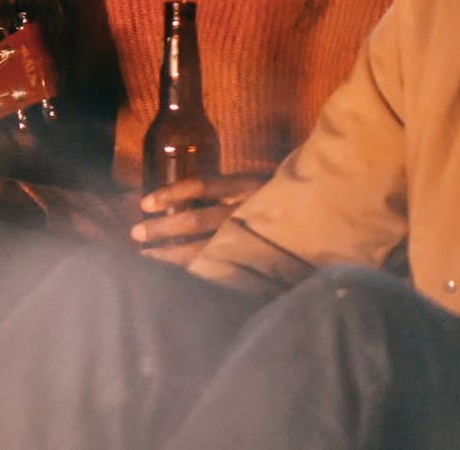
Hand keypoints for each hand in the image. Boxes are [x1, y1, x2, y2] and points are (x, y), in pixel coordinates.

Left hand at [129, 172, 270, 265]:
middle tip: (135, 234)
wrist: (324, 219)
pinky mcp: (258, 261)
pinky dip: (196, 271)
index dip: (172, 193)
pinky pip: (220, 268)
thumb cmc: (283, 199)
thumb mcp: (257, 183)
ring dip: (171, 252)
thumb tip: (182, 202)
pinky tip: (176, 275)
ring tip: (146, 255)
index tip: (145, 203)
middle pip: (196, 220)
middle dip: (163, 229)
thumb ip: (226, 191)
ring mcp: (252, 239)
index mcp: (246, 186)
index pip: (201, 186)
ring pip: (203, 247)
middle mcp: (247, 211)